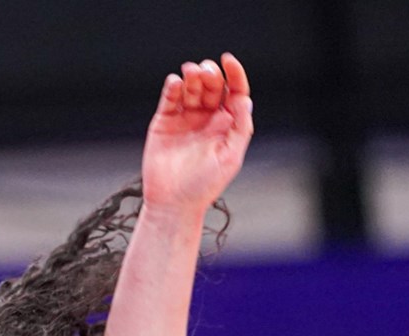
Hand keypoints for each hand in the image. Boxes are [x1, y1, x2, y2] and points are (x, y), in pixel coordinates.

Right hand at [141, 52, 253, 214]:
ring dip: (191, 77)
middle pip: (212, 85)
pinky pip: (169, 100)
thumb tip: (244, 101)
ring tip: (189, 73)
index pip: (234, 91)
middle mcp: (207, 118)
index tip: (227, 60)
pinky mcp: (164, 123)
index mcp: (227, 124)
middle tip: (204, 73)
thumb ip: (240, 128)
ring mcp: (185, 119)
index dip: (234, 73)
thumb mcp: (231, 157)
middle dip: (210, 74)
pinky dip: (171, 88)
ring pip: (191, 88)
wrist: (173, 202)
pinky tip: (174, 82)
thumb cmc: (204, 185)